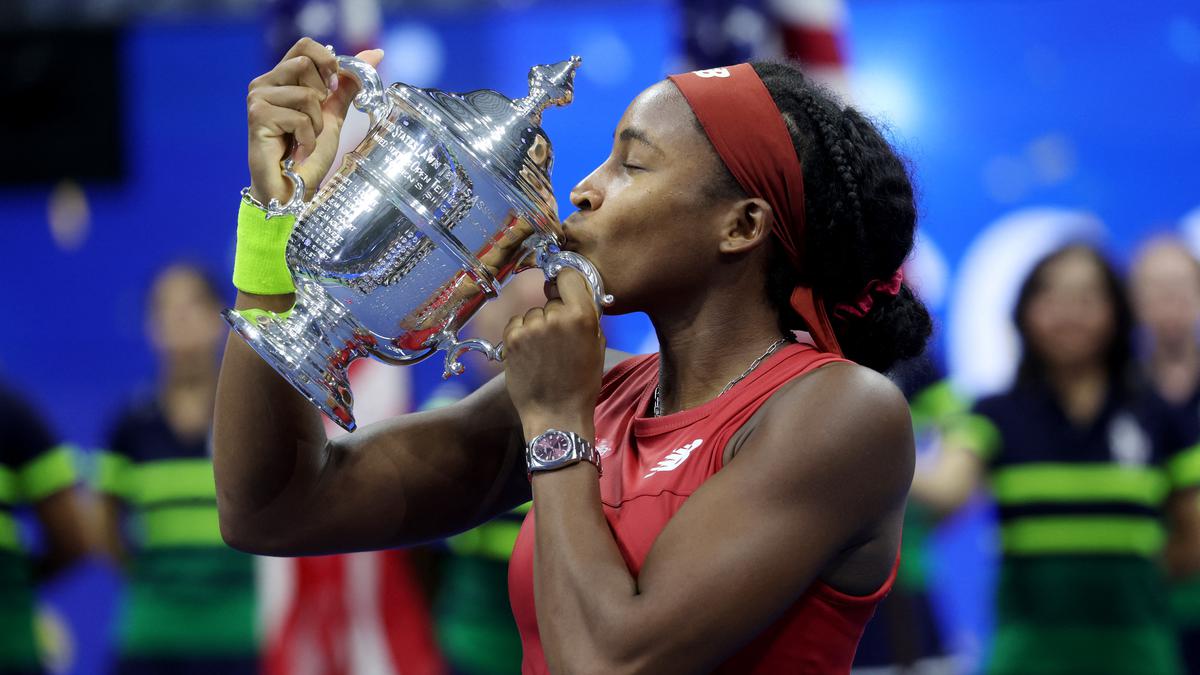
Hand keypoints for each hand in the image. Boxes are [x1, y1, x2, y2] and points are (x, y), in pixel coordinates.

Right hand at [246, 37, 384, 204]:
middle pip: (305, 64)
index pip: (305, 45)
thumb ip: (347, 84)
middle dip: (321, 97)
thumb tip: (375, 53)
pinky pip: (300, 118)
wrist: (293, 188)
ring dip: (316, 123)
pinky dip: (308, 139)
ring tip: (305, 140)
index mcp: (281, 78)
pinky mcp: (257, 116)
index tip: (333, 87)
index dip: (327, 61)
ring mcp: (258, 98)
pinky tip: (299, 150)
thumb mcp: (333, 113)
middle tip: (311, 122)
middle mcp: (264, 82)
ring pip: (307, 94)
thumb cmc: (309, 154)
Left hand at [503, 269, 604, 440]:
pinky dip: (522, 334)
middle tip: (559, 340)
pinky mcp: (512, 339)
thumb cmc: (581, 384)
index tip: (565, 290)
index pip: (569, 276)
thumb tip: (578, 292)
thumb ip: (588, 316)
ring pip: (533, 313)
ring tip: (544, 353)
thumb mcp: (597, 346)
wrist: (556, 414)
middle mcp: (555, 317)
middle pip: (552, 300)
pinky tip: (531, 355)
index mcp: (582, 316)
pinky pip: (517, 323)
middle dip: (555, 314)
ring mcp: (531, 327)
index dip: (566, 283)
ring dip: (537, 326)